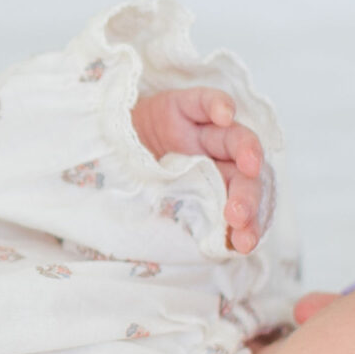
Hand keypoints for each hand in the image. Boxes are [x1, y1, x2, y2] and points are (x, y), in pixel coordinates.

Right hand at [128, 88, 265, 252]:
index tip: (243, 244)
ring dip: (246, 150)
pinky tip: (225, 114)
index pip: (237, 208)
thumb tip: (204, 251)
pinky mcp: (183, 106)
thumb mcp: (157, 209)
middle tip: (239, 216)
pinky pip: (205, 102)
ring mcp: (201, 133)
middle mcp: (214, 161)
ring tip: (251, 165)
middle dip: (246, 196)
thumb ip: (182, 224)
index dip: (248, 224)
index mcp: (214, 189)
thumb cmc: (135, 185)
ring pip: (233, 138)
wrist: (103, 149)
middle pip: (241, 176)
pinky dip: (218, 105)